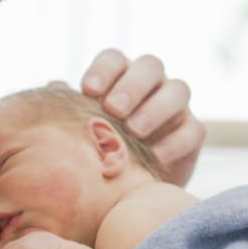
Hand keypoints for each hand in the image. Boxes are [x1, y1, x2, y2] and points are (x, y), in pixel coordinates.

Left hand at [80, 49, 204, 186]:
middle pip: (150, 66)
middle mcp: (151, 84)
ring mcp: (175, 106)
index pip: (114, 59)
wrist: (128, 189)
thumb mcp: (82, 131)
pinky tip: (155, 157)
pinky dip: (174, 142)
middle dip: (132, 85)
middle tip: (114, 109)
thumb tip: (55, 87)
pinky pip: (193, 129)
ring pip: (178, 90)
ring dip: (155, 109)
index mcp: (119, 77)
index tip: (88, 90)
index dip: (103, 70)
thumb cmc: (98, 151)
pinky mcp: (192, 132)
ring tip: (134, 131)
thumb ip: (71, 109)